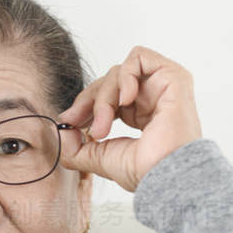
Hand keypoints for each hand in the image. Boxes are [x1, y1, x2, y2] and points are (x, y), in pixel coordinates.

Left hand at [58, 45, 202, 192]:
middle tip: (85, 126)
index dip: (85, 104)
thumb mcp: (99, 158)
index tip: (70, 121)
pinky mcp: (172, 76)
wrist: (165, 175)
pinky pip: (138, 57)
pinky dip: (124, 76)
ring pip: (118, 71)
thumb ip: (75, 146)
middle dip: (89, 101)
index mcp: (139, 114)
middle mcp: (151, 98)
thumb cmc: (144, 172)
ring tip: (105, 126)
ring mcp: (162, 86)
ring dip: (104, 98)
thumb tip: (59, 129)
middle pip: (108, 81)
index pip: (105, 95)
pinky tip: (125, 101)